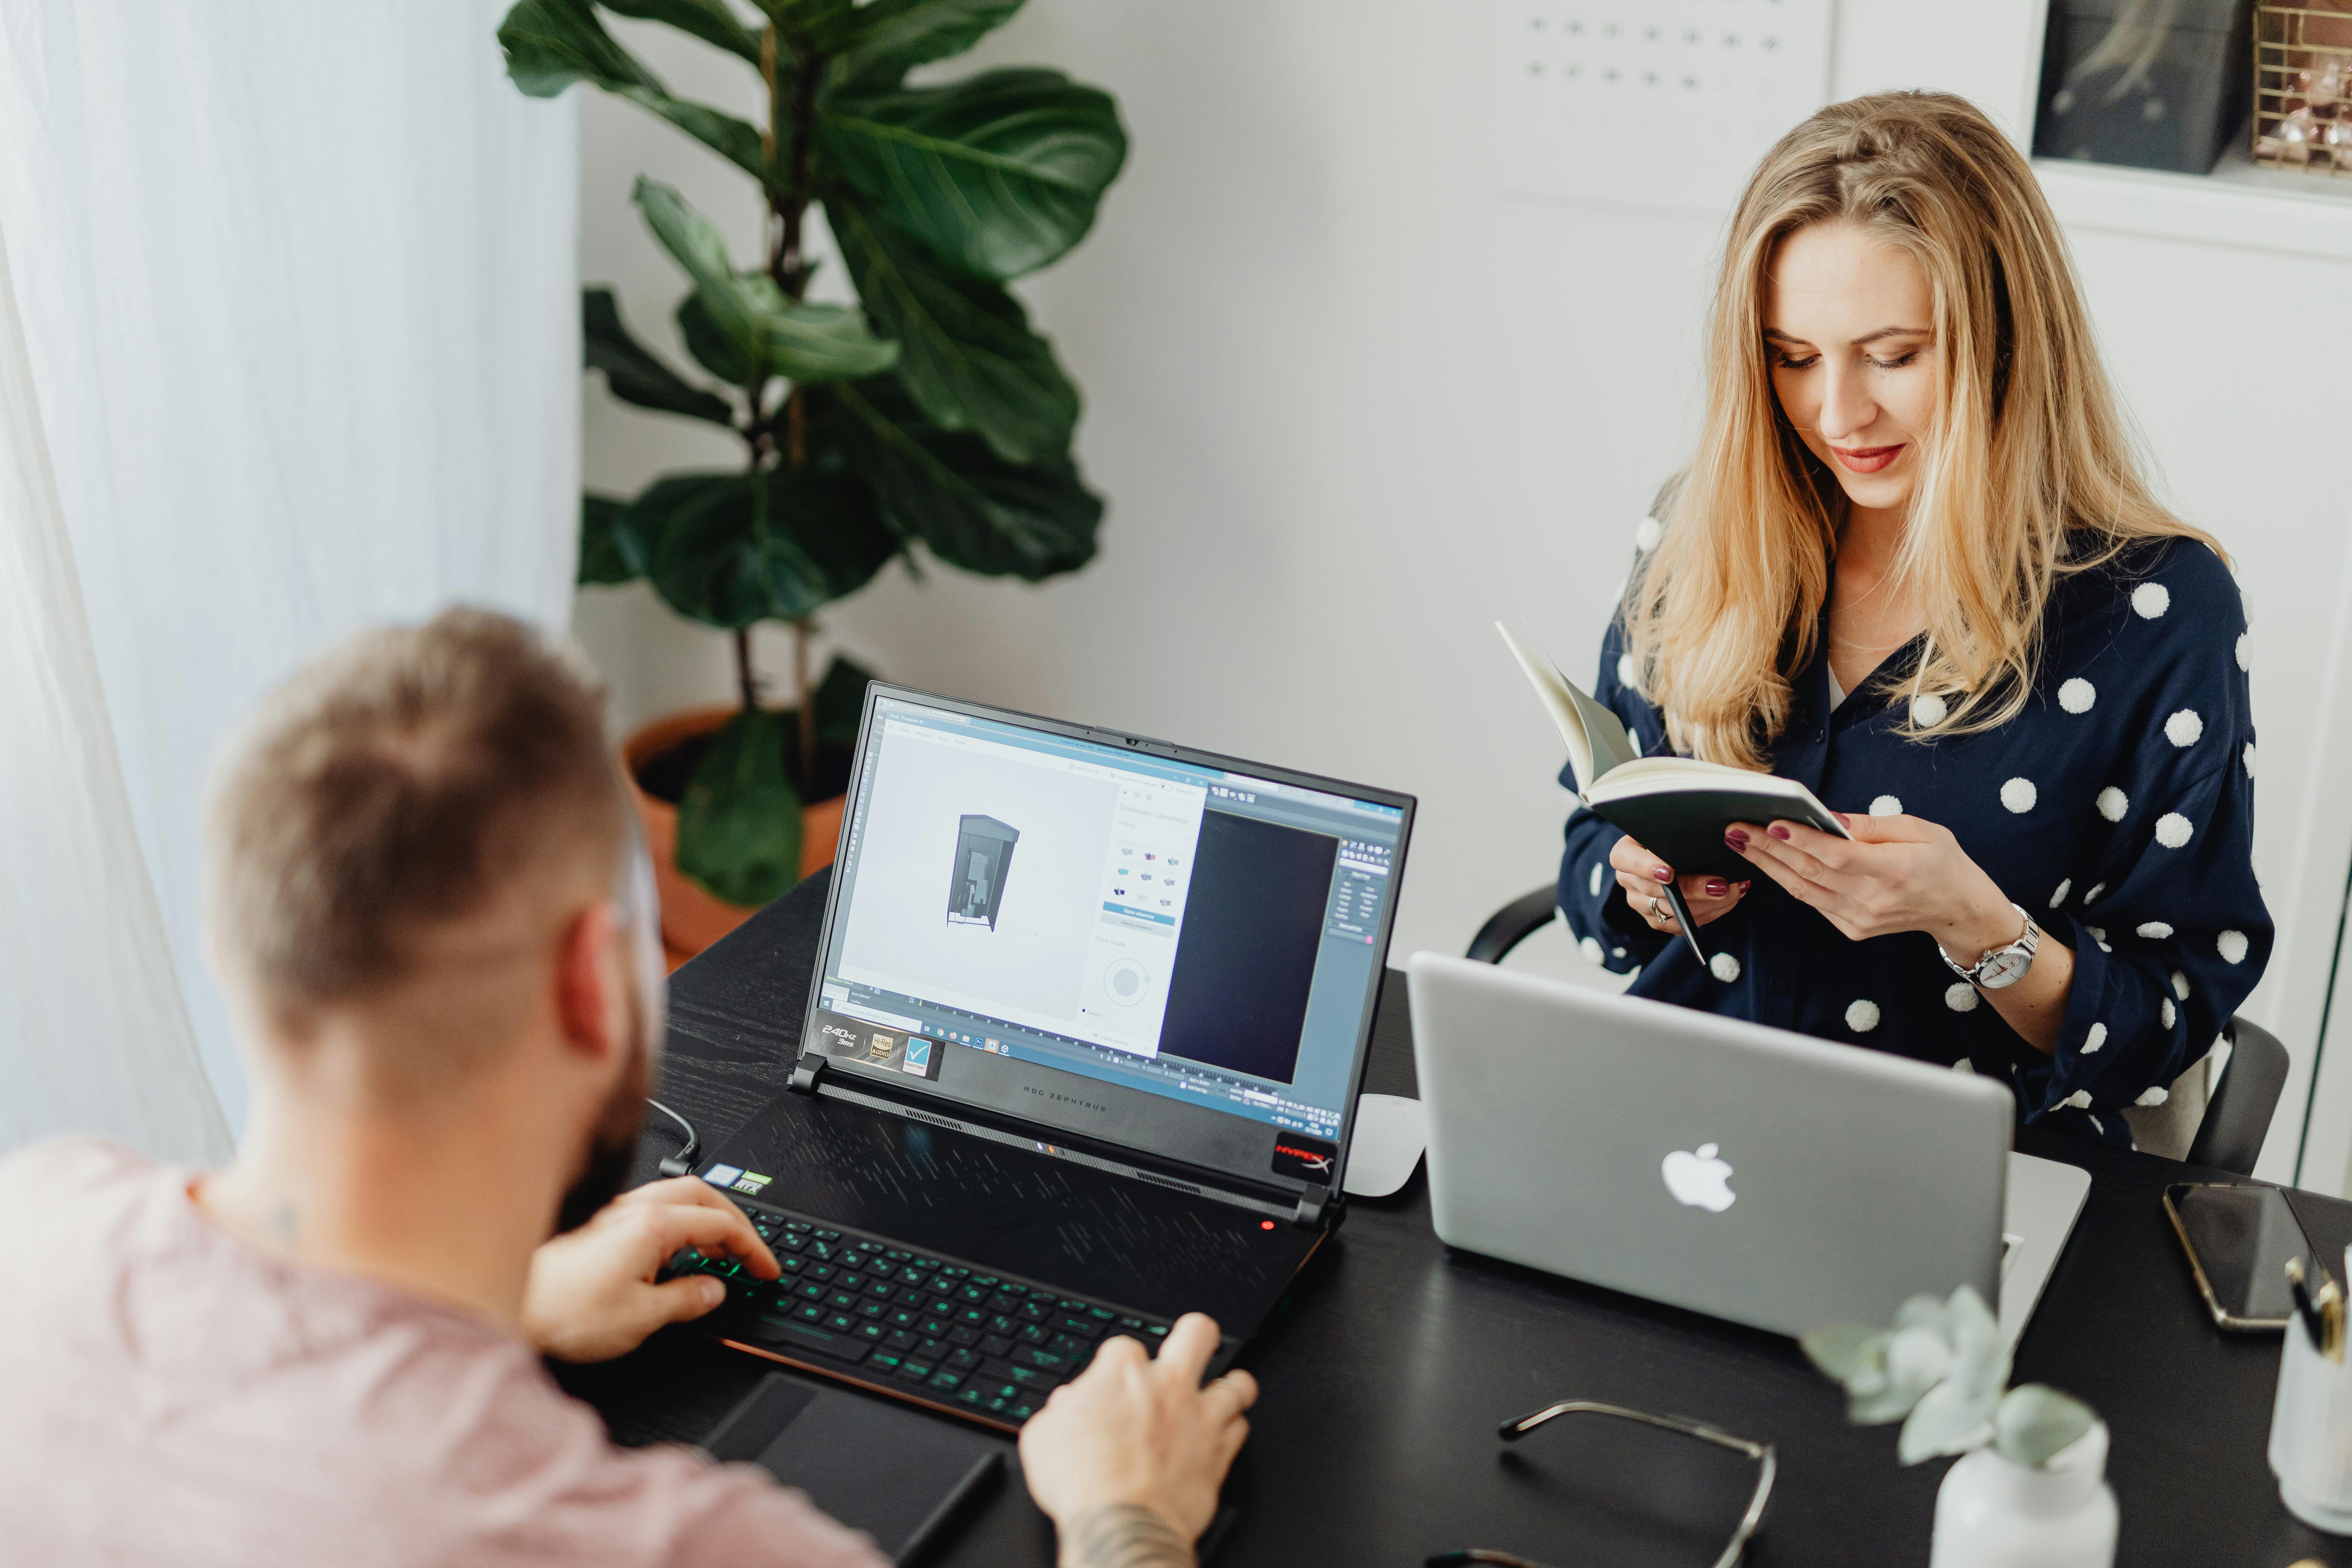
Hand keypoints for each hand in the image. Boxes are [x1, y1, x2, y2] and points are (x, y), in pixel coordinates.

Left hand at [521, 1176, 777, 1361]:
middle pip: (702, 1193)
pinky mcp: (599, 1227)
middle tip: (750, 1250)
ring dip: (706, 1217)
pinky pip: (653, 1211)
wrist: (511, 1311)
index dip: (753, 1247)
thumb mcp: (641, 1318)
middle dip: (735, 1219)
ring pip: (676, 1196)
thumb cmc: (563, 1314)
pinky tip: (675, 1255)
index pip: (721, 1223)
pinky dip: (679, 1225)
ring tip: (718, 1252)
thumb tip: (713, 1291)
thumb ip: (686, 1299)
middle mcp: (632, 1210)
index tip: (767, 1268)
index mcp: (651, 1226)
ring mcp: (614, 1214)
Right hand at [1018, 1312, 1255, 1564]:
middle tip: (1189, 1346)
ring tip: (1221, 1391)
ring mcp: (1199, 1418)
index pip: (1124, 1346)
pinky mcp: (1219, 1454)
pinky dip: (1232, 1430)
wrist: (1120, 1524)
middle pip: (1198, 1333)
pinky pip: (1240, 1429)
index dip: (1116, 1364)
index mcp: (1122, 1372)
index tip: (1112, 1381)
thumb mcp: (1043, 1436)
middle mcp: (1168, 1386)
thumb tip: (1068, 1405)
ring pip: (1237, 1383)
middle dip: (1195, 1335)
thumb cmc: (1081, 1482)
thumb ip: (1061, 1411)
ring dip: (1229, 1386)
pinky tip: (1221, 1436)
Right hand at [1610, 834, 1749, 931]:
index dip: (1645, 867)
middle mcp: (1628, 881)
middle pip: (1653, 891)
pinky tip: (1729, 901)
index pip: (1625, 859)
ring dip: (1706, 905)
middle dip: (1691, 889)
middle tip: (1720, 885)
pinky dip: (1709, 914)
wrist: (1672, 854)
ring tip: (1734, 892)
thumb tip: (1710, 837)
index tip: (1669, 872)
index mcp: (1624, 854)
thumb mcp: (1670, 828)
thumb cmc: (1672, 836)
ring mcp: (1641, 904)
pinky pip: (1681, 925)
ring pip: (1670, 912)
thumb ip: (1678, 832)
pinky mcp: (1657, 921)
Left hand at [1724, 811, 2014, 951]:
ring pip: (1802, 889)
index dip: (1802, 840)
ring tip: (1739, 841)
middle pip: (1809, 871)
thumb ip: (1873, 826)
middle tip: (1735, 827)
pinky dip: (1787, 880)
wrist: (1958, 910)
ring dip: (1767, 864)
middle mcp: (1871, 899)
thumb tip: (1832, 818)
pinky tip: (1767, 861)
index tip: (1771, 823)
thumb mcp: (1920, 830)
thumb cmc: (1942, 862)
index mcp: (1892, 871)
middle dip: (1768, 848)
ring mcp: (1859, 918)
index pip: (1836, 856)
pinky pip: (1812, 901)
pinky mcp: (1851, 928)